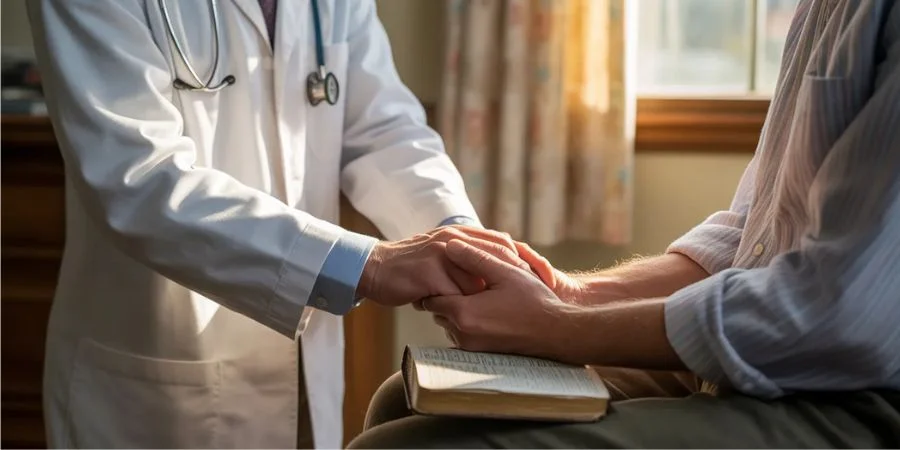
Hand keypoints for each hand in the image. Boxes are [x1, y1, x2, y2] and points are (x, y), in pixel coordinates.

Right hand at [356, 226, 532, 306]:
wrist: (374, 270)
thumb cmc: (411, 270)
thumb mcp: (444, 258)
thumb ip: (468, 261)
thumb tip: (496, 276)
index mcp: (462, 235)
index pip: (504, 243)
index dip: (527, 261)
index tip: (548, 279)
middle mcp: (455, 238)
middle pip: (499, 256)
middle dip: (522, 277)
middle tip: (539, 294)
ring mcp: (442, 252)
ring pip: (478, 279)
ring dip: (487, 299)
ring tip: (499, 317)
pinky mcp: (429, 270)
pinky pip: (455, 292)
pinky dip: (463, 307)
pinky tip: (468, 320)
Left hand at [422, 239, 579, 362]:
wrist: (556, 332)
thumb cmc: (534, 301)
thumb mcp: (506, 271)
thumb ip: (475, 257)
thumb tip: (450, 245)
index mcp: (464, 313)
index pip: (431, 298)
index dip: (436, 283)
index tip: (444, 272)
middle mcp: (462, 333)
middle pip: (437, 311)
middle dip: (445, 295)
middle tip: (459, 280)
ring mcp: (470, 346)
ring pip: (448, 323)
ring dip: (456, 309)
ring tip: (475, 294)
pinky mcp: (480, 353)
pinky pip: (461, 334)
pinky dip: (466, 322)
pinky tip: (484, 309)